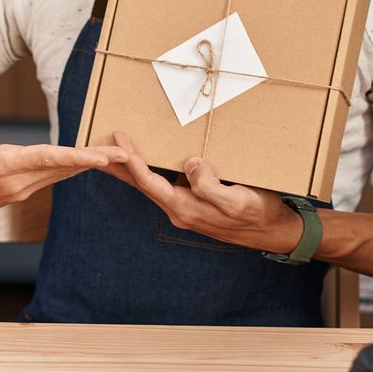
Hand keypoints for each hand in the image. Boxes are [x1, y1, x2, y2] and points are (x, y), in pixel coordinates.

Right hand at [0, 124, 127, 214]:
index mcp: (4, 169)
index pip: (48, 159)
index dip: (77, 156)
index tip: (104, 156)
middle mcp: (17, 184)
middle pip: (63, 169)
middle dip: (96, 162)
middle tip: (129, 154)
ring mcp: (18, 191)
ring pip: (60, 174)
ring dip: (87, 166)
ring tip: (116, 157)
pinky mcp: (17, 192)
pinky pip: (51, 178)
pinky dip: (71, 169)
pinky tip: (85, 162)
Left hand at [101, 131, 303, 252]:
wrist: (273, 231)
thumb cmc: (258, 214)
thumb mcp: (237, 200)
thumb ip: (210, 186)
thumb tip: (190, 164)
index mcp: (186, 209)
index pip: (150, 182)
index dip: (132, 161)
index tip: (118, 140)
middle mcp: (180, 210)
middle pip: (142, 185)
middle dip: (120, 166)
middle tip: (99, 145)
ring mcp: (186, 209)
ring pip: (151, 186)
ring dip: (131, 169)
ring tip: (113, 153)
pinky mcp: (194, 204)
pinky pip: (165, 186)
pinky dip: (149, 173)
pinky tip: (147, 164)